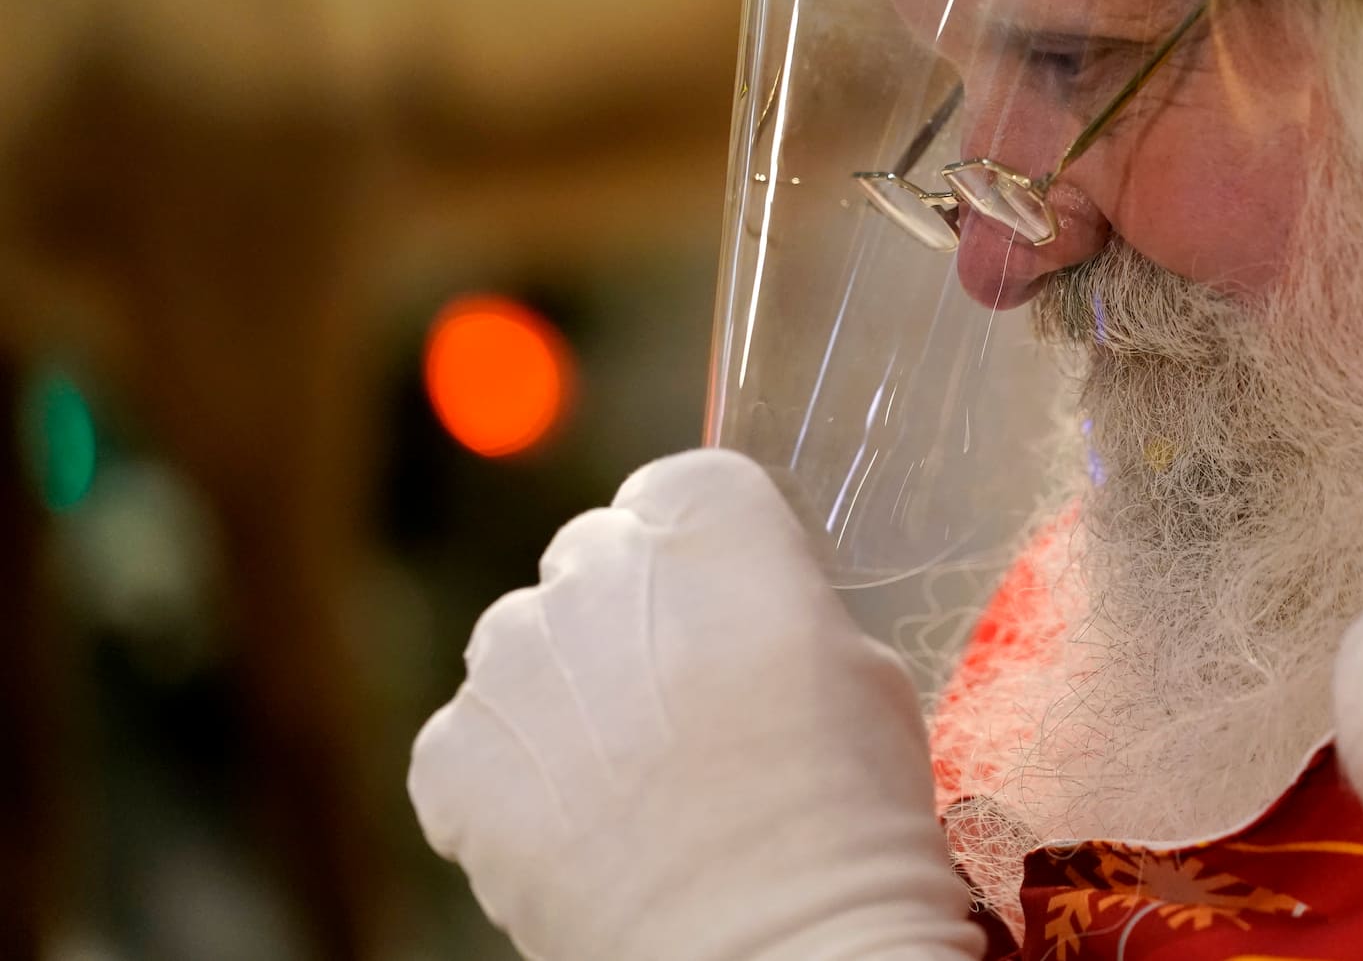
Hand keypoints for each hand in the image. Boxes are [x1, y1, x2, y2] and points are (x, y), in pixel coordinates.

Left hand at [408, 449, 984, 960]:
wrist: (776, 951)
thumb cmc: (847, 816)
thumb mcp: (865, 667)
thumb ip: (778, 606)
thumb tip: (736, 615)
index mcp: (709, 517)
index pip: (684, 489)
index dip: (708, 555)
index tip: (730, 612)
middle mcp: (594, 563)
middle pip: (597, 560)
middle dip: (631, 620)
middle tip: (686, 714)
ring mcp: (512, 659)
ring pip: (528, 647)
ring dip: (567, 695)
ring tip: (631, 786)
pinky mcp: (455, 757)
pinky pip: (474, 741)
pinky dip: (511, 780)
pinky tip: (578, 832)